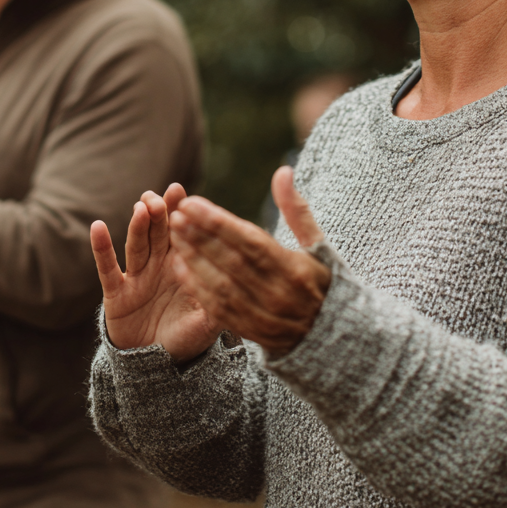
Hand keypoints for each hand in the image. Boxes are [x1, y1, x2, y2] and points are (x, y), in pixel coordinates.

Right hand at [91, 183, 222, 362]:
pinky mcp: (116, 292)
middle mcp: (159, 264)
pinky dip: (102, 248)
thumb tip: (240, 292)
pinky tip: (97, 227)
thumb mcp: (207, 321)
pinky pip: (108, 268)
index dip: (180, 213)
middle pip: (158, 231)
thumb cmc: (186, 336)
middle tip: (161, 195)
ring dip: (138, 225)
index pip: (183, 233)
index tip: (181, 192)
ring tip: (141, 207)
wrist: (157, 364)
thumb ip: (220, 304)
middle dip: (159, 211)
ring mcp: (137, 276)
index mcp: (183, 265)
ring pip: (137, 244)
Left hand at [167, 166, 330, 358]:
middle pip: (231, 262)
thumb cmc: (321, 280)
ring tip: (174, 235)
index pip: (250, 241)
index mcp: (295, 270)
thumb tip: (282, 171)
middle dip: (200, 237)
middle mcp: (279, 295)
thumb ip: (296, 209)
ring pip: (220, 286)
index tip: (191, 203)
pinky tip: (180, 266)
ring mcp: (264, 317)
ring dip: (193, 259)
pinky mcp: (251, 333)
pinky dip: (197, 287)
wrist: (332, 336)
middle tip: (175, 214)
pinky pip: (217, 310)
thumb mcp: (317, 245)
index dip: (218, 222)